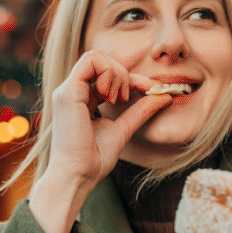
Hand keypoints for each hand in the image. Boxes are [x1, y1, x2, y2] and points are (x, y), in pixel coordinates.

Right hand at [30, 50, 170, 232]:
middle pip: (101, 61)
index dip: (132, 78)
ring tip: (120, 97)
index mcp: (81, 99)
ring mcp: (67, 90)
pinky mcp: (68, 92)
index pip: (107, 75)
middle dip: (124, 73)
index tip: (152, 89)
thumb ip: (140, 111)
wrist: (78, 175)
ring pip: (95, 56)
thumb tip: (164, 96)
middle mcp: (72, 92)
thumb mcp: (123, 129)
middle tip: (130, 97)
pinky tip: (112, 96)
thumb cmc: (94, 160)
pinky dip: (109, 72)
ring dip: (116, 72)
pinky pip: (91, 62)